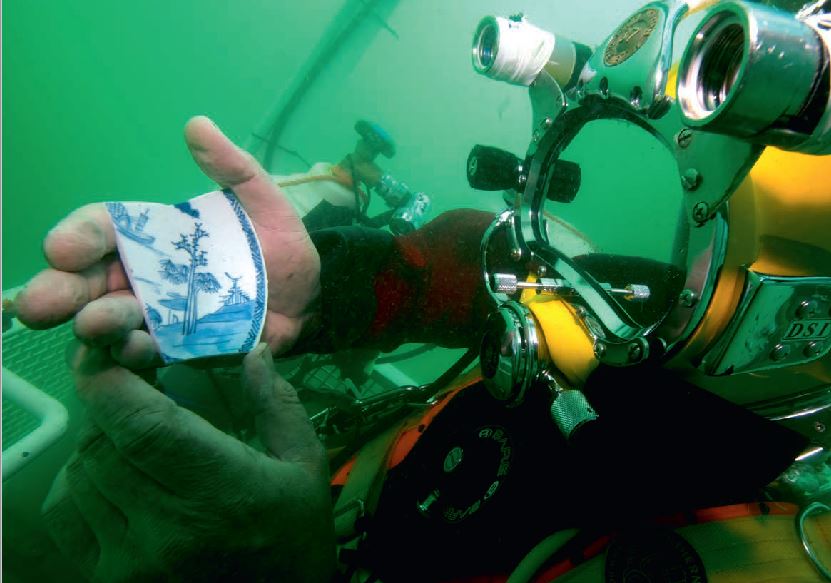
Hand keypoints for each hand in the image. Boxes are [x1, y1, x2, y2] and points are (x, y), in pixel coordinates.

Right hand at [13, 116, 320, 366]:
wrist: (312, 294)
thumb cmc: (278, 244)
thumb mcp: (261, 200)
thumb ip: (231, 167)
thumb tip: (197, 126)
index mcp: (154, 236)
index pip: (104, 230)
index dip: (80, 237)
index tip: (63, 247)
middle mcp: (145, 277)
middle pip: (90, 282)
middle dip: (61, 290)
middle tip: (41, 302)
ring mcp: (160, 316)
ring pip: (112, 321)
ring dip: (98, 325)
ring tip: (94, 324)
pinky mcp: (181, 348)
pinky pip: (150, 354)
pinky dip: (137, 353)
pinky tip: (135, 349)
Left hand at [43, 343, 335, 582]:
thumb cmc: (294, 535)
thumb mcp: (304, 465)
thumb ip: (277, 406)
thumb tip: (254, 351)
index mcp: (222, 489)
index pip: (143, 426)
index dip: (111, 382)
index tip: (111, 355)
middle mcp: (167, 528)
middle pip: (101, 442)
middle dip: (109, 406)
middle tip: (135, 396)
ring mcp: (129, 561)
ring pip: (79, 473)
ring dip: (97, 443)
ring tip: (133, 442)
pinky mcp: (107, 582)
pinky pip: (65, 514)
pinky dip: (78, 483)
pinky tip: (112, 480)